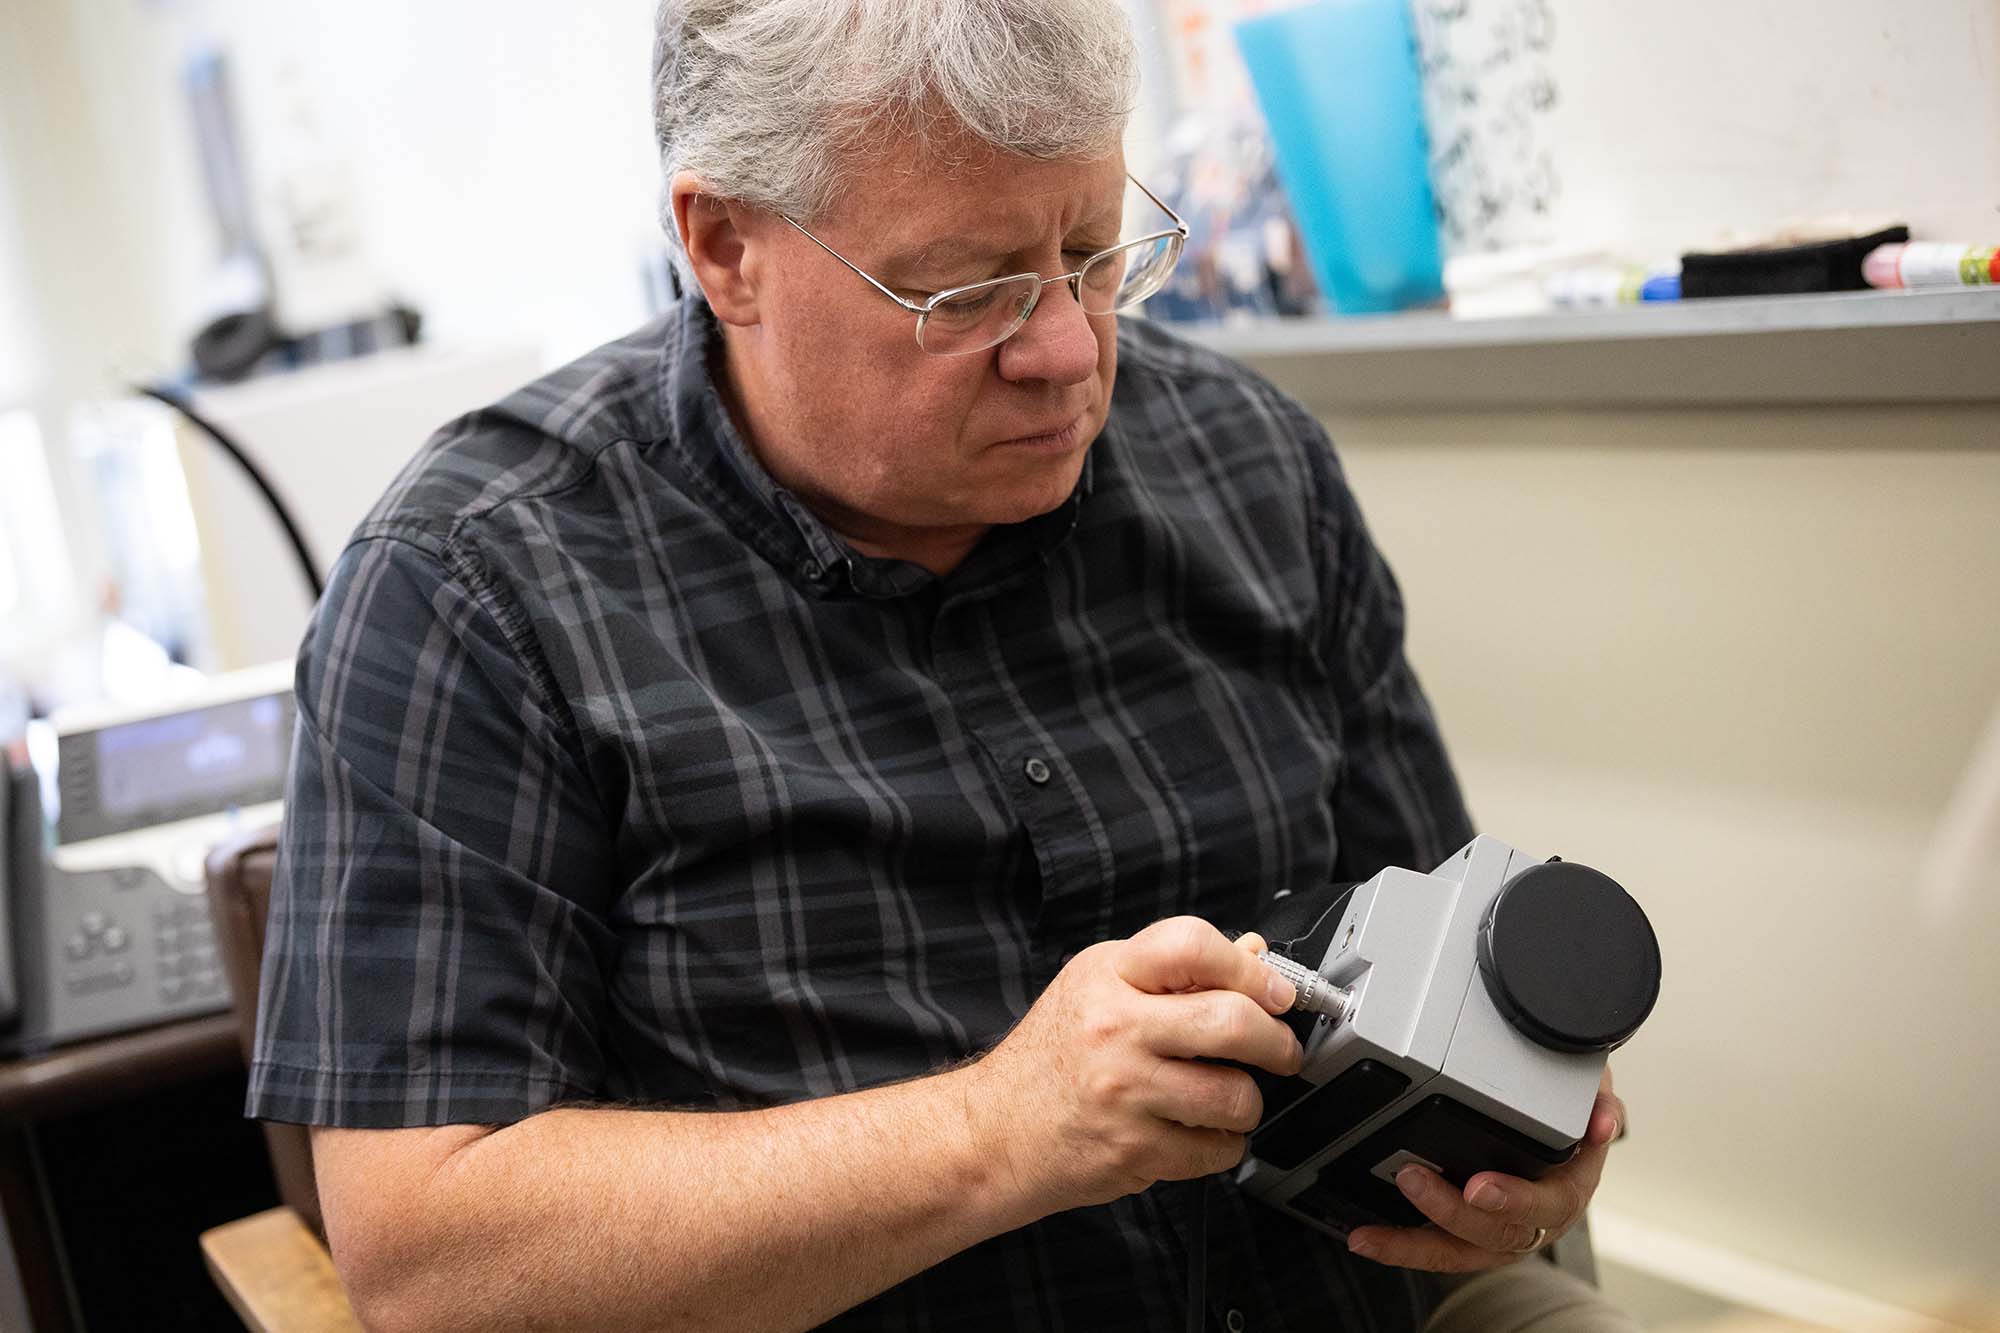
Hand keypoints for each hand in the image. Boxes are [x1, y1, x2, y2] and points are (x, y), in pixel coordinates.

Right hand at [962, 917, 1305, 1214]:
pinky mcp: (1133, 1149)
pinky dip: (1222, 1145)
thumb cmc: (1051, 1058)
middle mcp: (1114, 1028)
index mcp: (1108, 976)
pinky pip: (1216, 1149)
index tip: (1276, 993)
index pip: (1193, 946)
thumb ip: (1172, 972)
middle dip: (1277, 1042)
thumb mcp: (1098, 988)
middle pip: (1232, 1021)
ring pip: (1235, 1095)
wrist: (994, 1131)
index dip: (1251, 970)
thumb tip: (1254, 955)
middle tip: (1281, 1052)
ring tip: (1227, 1099)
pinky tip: (1198, 1132)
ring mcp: (1124, 1091)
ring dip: (1247, 1102)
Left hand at [1345, 1066, 1624, 1272]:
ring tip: (1372, 1234)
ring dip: (1412, 1244)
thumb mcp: (1592, 1100)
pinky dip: (1400, 1247)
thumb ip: (1598, 1101)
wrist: (1564, 1146)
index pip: (1546, 1206)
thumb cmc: (1572, 1123)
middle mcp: (1532, 1223)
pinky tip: (1365, 1239)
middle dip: (1449, 1211)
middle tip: (1414, 1179)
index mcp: (1567, 1192)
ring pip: (1457, 1253)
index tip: (1480, 1187)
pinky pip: (1435, 1249)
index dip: (1513, 1200)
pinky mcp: (1466, 1237)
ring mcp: (1497, 1235)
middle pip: (1494, 1233)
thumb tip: (1602, 1120)